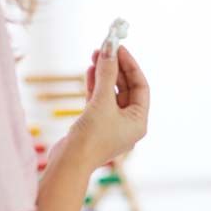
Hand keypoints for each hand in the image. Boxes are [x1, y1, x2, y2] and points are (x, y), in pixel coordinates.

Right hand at [66, 45, 148, 167]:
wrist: (69, 163)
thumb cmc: (91, 137)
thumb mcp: (101, 102)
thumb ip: (106, 75)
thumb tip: (109, 51)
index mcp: (138, 121)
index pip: (140, 86)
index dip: (130, 65)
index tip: (120, 48)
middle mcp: (128, 124)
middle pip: (125, 88)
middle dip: (115, 67)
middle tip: (105, 48)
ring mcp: (111, 125)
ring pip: (110, 93)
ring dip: (104, 74)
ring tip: (95, 55)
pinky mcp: (95, 125)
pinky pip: (99, 101)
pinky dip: (94, 86)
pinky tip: (89, 71)